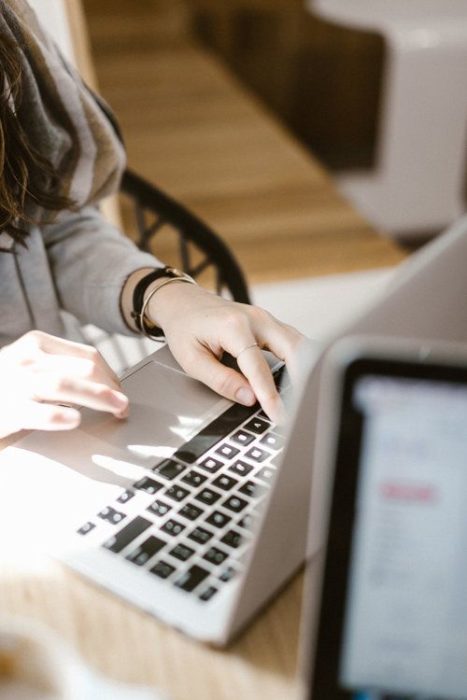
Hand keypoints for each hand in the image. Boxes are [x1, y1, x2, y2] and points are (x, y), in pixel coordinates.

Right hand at [0, 331, 128, 438]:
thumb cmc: (2, 386)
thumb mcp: (26, 364)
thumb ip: (58, 365)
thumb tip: (103, 382)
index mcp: (37, 343)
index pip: (88, 356)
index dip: (112, 376)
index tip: (120, 393)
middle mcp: (28, 359)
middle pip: (85, 369)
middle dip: (111, 388)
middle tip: (123, 407)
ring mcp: (17, 384)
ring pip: (68, 386)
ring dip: (99, 398)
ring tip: (116, 410)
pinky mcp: (9, 410)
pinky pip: (43, 413)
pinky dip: (63, 417)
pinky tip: (75, 420)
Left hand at [147, 283, 304, 422]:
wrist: (183, 302)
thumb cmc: (184, 328)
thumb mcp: (192, 360)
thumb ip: (221, 380)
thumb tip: (248, 398)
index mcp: (233, 327)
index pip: (258, 367)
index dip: (269, 394)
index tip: (278, 414)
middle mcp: (255, 319)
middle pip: (292, 348)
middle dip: (302, 378)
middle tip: (301, 406)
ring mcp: (265, 318)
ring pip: (298, 343)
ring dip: (305, 368)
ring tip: (305, 396)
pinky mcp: (269, 323)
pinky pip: (292, 340)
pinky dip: (300, 359)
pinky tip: (301, 376)